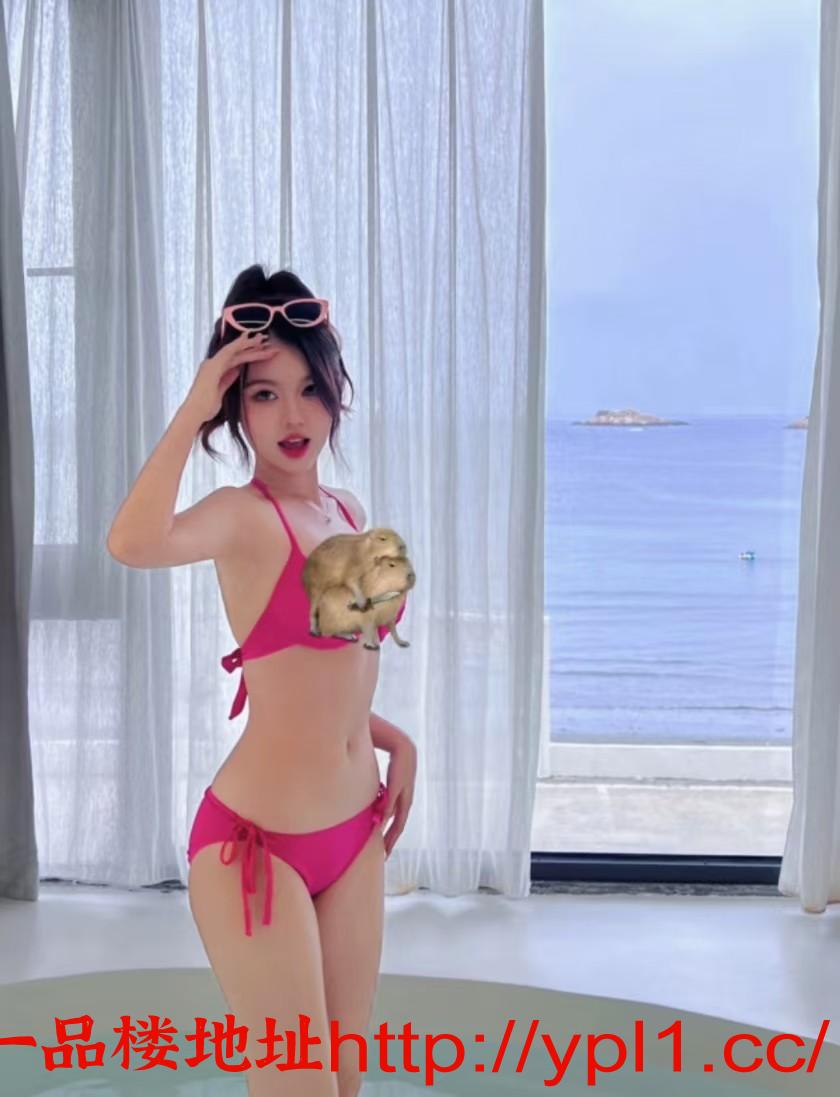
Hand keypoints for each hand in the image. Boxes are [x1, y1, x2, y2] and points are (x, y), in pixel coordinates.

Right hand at [186, 329, 275, 421]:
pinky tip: (248, 340)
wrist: (194, 413)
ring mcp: (211, 365)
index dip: (247, 352)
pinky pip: (228, 353)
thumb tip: (237, 370)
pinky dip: (238, 345)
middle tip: (265, 339)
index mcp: (214, 370)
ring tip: (262, 339)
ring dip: (248, 344)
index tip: (261, 348)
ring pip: (233, 350)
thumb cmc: (205, 406)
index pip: (234, 358)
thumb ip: (228, 379)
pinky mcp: (212, 368)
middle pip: (235, 352)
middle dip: (250, 345)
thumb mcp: (221, 391)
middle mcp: (212, 364)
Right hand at [382, 736, 416, 858]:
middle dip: (392, 840)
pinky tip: (381, 822)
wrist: (401, 746)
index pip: (399, 823)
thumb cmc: (394, 763)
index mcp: (404, 800)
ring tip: (384, 845)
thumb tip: (376, 809)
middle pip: (400, 824)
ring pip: (398, 817)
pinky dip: (387, 814)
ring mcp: (403, 793)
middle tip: (386, 855)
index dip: (393, 837)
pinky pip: (392, 802)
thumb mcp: (388, 783)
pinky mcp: (397, 784)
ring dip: (391, 832)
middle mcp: (406, 799)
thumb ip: (383, 796)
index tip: (386, 850)